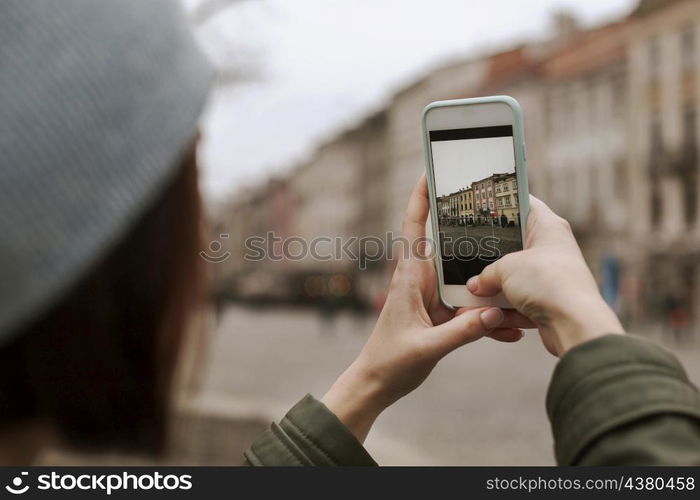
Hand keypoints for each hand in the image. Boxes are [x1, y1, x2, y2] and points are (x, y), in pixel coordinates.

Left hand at [322, 174, 531, 441]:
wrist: (378, 384)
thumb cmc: (390, 362)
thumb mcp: (427, 348)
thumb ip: (461, 332)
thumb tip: (495, 315)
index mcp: (411, 278)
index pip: (415, 228)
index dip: (421, 198)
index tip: (432, 170)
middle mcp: (422, 281)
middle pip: (450, 246)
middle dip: (474, 230)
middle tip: (503, 213)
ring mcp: (433, 296)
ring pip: (467, 279)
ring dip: (491, 283)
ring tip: (520, 285)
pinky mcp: (441, 314)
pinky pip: (471, 308)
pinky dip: (489, 317)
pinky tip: (511, 328)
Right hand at [467, 195, 623, 356]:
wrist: (574, 325)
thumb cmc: (549, 284)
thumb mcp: (506, 269)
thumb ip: (486, 274)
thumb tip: (476, 285)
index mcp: (548, 227)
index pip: (524, 204)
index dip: (502, 203)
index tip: (480, 207)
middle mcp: (551, 249)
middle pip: (512, 246)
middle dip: (488, 258)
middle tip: (466, 256)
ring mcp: (549, 276)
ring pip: (512, 278)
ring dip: (492, 290)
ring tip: (470, 295)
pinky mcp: (546, 301)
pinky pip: (517, 302)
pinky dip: (503, 310)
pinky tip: (487, 316)